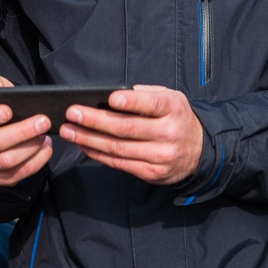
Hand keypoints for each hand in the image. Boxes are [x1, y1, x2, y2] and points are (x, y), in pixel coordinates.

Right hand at [0, 71, 52, 187]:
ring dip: (30, 148)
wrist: (6, 131)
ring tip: (45, 135)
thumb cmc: (2, 107)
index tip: (9, 110)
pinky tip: (46, 148)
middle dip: (21, 132)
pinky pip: (16, 175)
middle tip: (43, 121)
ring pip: (7, 160)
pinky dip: (35, 162)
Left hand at [60, 85, 203, 185]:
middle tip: (72, 113)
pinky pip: (119, 164)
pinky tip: (83, 144)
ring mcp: (160, 156)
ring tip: (69, 130)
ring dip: (88, 139)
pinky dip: (97, 154)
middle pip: (126, 128)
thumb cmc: (177, 118)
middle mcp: (169, 133)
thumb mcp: (171, 98)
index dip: (131, 102)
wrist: (199, 151)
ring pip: (118, 148)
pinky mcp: (152, 173)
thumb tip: (114, 97)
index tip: (110, 99)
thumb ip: (147, 95)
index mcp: (174, 109)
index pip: (152, 104)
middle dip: (95, 121)